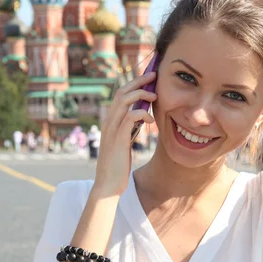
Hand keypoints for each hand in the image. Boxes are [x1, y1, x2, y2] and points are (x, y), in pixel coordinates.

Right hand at [94, 72, 156, 196]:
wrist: (107, 185)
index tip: (148, 79)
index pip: (120, 94)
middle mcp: (108, 122)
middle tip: (154, 76)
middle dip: (138, 81)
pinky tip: (150, 119)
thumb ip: (129, 129)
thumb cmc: (117, 166)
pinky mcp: (118, 138)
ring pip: (124, 100)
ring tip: (155, 96)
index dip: (134, 84)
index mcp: (110, 122)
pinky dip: (142, 114)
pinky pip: (130, 117)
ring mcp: (112, 129)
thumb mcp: (124, 142)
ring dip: (141, 94)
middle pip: (121, 92)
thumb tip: (140, 117)